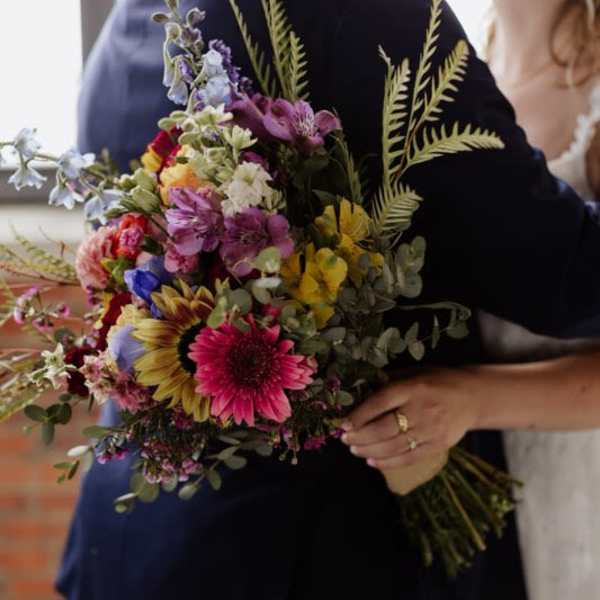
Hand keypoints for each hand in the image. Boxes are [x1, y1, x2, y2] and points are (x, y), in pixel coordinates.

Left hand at [341, 369, 479, 469]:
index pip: (381, 402)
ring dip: (369, 451)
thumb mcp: (414, 373)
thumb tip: (358, 390)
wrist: (474, 396)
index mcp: (413, 388)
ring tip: (354, 450)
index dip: (360, 415)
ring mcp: (431, 430)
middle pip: (384, 428)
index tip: (343, 424)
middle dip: (360, 436)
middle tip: (345, 439)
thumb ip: (389, 381)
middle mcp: (421, 409)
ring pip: (394, 446)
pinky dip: (388, 462)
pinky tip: (372, 461)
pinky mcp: (438, 445)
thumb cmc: (437, 381)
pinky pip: (409, 458)